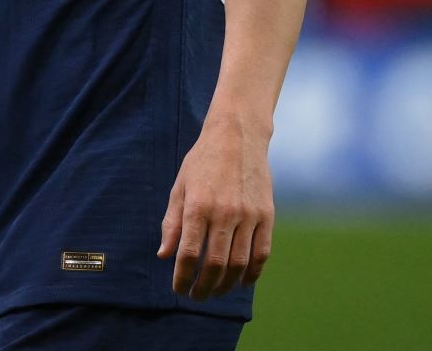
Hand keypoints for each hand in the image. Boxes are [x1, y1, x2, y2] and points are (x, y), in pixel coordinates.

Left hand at [157, 113, 273, 299]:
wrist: (237, 135)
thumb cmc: (203, 161)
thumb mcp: (180, 187)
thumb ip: (172, 222)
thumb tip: (164, 255)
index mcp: (198, 206)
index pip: (189, 254)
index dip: (183, 277)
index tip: (179, 288)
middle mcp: (224, 213)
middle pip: (215, 265)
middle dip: (204, 287)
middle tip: (197, 296)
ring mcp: (248, 215)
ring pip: (239, 263)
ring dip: (227, 284)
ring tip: (216, 291)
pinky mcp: (267, 214)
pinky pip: (261, 252)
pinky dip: (253, 272)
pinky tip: (242, 281)